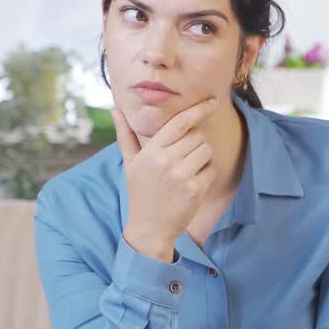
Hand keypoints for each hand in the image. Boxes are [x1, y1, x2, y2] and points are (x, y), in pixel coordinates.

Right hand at [112, 97, 219, 261]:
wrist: (149, 228)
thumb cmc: (140, 192)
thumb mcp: (130, 163)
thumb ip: (126, 135)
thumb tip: (115, 109)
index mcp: (151, 151)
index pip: (179, 122)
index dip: (198, 109)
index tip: (213, 101)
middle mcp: (166, 160)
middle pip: (197, 135)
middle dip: (195, 142)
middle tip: (184, 157)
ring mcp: (181, 175)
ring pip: (206, 150)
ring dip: (202, 157)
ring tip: (187, 170)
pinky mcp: (195, 190)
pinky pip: (211, 169)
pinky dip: (206, 174)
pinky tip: (192, 183)